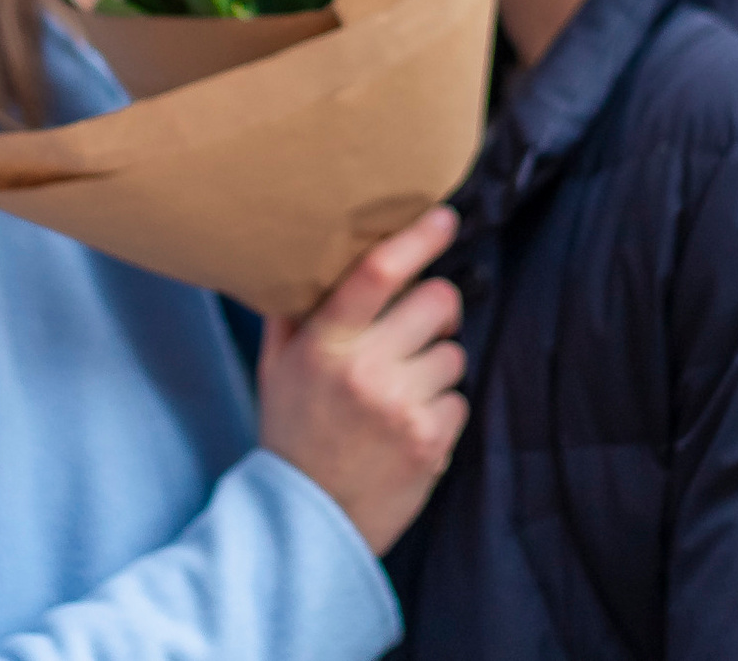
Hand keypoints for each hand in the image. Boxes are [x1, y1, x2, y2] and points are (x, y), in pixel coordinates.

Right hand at [258, 206, 468, 553]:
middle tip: (420, 325)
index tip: (444, 217)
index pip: (378, 273)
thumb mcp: (277, 368)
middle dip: (437, 308)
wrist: (306, 521)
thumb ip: (294, 314)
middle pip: (438, 302)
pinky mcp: (431, 442)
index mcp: (325, 344)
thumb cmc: (292, 433)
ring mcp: (402, 407)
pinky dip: (441, 409)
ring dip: (435, 366)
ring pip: (454, 353)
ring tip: (400, 392)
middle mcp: (366, 369)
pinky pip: (459, 400)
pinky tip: (409, 426)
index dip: (418, 238)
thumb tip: (312, 259)